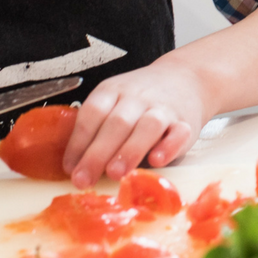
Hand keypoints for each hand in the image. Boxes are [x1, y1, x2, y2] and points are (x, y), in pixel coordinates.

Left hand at [62, 60, 208, 187]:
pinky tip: (157, 160)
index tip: (70, 168)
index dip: (78, 142)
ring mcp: (163, 108)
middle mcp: (138, 97)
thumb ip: (97, 128)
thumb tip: (74, 167)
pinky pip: (179, 133)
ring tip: (115, 173)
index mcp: (113, 90)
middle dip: (98, 153)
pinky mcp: (186, 123)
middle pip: (117, 123)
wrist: (187, 77)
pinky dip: (168, 147)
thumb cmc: (141, 98)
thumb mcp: (114, 100)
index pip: (92, 113)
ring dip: (130, 150)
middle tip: (84, 179)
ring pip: (148, 126)